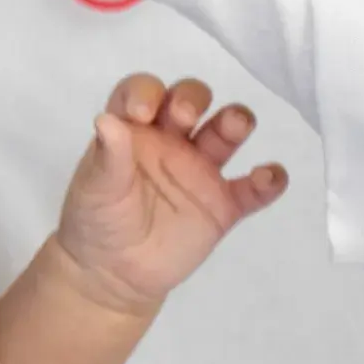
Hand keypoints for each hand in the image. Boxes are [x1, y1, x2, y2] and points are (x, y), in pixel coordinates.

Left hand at [55, 75, 288, 311]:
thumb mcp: (95, 188)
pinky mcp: (223, 205)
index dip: (146, 92)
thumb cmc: (97, 219)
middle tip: (184, 116)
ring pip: (226, 132)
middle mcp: (171, 140)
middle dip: (192, 98)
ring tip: (234, 126)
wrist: (113, 272)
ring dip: (235, 121)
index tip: (143, 111)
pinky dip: (268, 180)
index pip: (143, 92)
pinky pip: (253, 188)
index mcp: (134, 129)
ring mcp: (200, 170)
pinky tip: (267, 177)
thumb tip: (105, 119)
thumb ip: (107, 156)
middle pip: (191, 100)